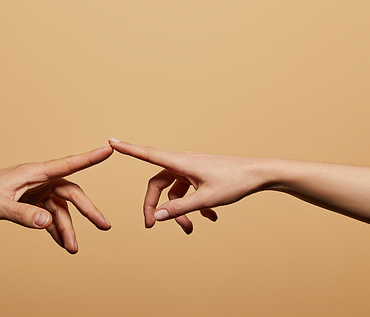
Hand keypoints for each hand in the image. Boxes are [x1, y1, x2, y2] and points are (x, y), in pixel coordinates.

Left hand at [0, 146, 112, 253]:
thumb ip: (23, 214)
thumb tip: (48, 222)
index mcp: (34, 172)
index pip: (68, 164)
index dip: (90, 158)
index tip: (109, 150)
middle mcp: (39, 180)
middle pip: (71, 194)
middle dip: (88, 211)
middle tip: (104, 226)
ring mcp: (35, 192)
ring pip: (60, 209)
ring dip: (68, 228)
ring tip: (73, 248)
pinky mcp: (29, 202)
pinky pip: (49, 216)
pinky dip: (55, 229)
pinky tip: (61, 243)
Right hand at [109, 139, 268, 233]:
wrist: (260, 174)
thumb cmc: (235, 182)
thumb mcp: (206, 199)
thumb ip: (179, 208)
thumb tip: (157, 216)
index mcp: (180, 162)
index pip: (147, 154)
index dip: (128, 149)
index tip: (111, 141)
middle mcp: (183, 163)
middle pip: (158, 184)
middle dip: (156, 205)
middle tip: (152, 225)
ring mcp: (192, 169)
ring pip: (175, 191)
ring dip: (179, 211)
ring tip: (191, 229)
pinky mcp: (201, 175)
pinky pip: (189, 191)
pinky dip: (194, 205)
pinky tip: (208, 219)